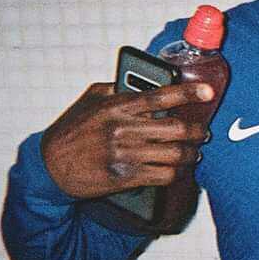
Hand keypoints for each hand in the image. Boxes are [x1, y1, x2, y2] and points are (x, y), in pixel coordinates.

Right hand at [41, 81, 214, 198]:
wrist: (50, 165)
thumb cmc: (72, 130)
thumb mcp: (90, 99)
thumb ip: (117, 88)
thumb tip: (143, 82)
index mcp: (117, 106)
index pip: (160, 96)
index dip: (188, 93)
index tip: (208, 92)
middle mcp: (124, 130)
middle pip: (177, 129)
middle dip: (198, 131)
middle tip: (204, 132)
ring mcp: (126, 155)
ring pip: (175, 155)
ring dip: (191, 154)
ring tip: (195, 152)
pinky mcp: (126, 178)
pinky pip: (164, 176)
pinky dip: (176, 173)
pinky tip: (178, 169)